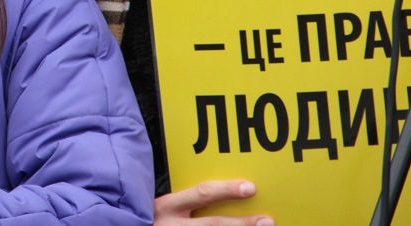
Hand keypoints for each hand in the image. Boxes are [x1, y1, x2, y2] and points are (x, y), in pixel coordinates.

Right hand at [153, 180, 273, 225]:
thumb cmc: (144, 219)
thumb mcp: (155, 207)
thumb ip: (179, 201)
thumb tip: (215, 193)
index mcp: (166, 208)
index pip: (201, 194)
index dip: (226, 191)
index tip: (250, 188)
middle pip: (214, 225)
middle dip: (242, 223)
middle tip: (266, 220)